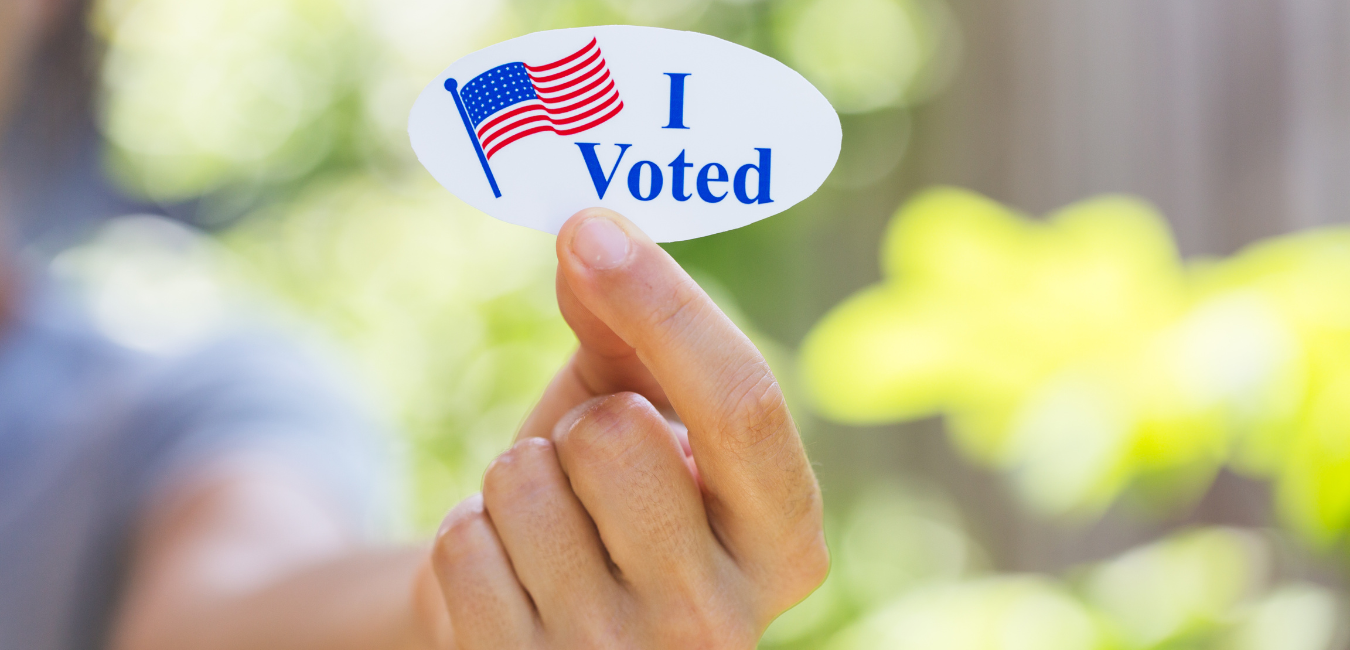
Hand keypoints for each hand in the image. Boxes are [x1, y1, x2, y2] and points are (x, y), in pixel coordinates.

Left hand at [428, 209, 826, 647]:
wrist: (537, 622)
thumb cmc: (604, 499)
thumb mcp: (641, 411)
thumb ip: (630, 323)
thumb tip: (589, 234)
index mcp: (782, 539)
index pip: (745, 406)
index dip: (669, 305)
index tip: (594, 229)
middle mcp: (720, 618)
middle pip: (617, 437)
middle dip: (580, 424)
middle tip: (586, 465)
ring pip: (523, 488)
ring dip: (517, 481)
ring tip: (545, 525)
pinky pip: (464, 547)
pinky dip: (469, 535)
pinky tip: (506, 571)